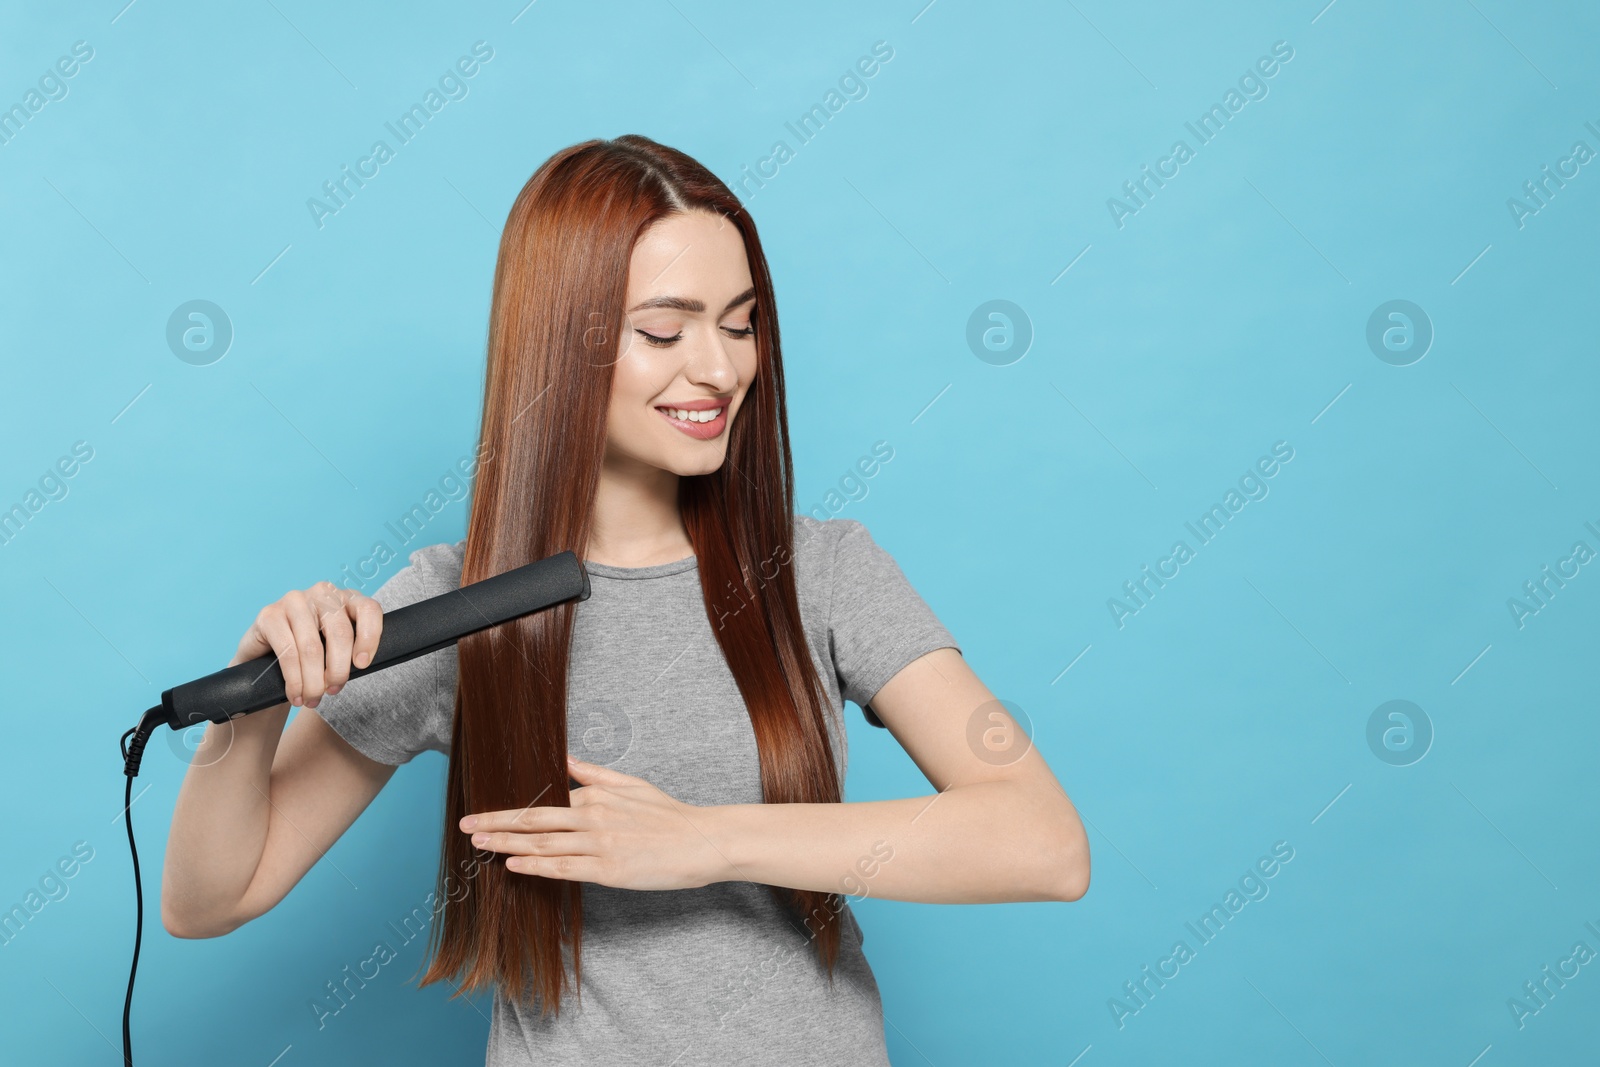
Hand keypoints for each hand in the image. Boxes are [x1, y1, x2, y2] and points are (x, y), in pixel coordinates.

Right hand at [230, 581, 381, 708]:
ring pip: (312, 647)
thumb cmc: (311, 654)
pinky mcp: (269, 614)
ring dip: (314, 681)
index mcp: (347, 598)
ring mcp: (294, 600)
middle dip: (338, 670)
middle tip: (333, 691)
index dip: (370, 639)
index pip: (368, 610)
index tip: (362, 665)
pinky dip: (294, 679)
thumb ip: (353, 650)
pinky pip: (287, 652)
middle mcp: (322, 593)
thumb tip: (361, 666)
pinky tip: (295, 694)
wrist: (267, 658)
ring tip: (312, 698)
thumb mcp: (337, 649)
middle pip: (340, 633)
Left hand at [460, 756, 735, 890]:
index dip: (509, 809)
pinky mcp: (609, 870)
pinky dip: (536, 866)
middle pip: (535, 821)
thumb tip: (565, 756)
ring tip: (480, 845)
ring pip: (543, 844)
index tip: (483, 812)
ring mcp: (599, 844)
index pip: (543, 803)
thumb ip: (593, 772)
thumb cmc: (668, 814)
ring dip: (508, 844)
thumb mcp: (630, 783)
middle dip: (497, 823)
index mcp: (596, 796)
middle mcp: (593, 817)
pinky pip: (564, 868)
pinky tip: (514, 866)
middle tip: (466, 826)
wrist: (700, 841)